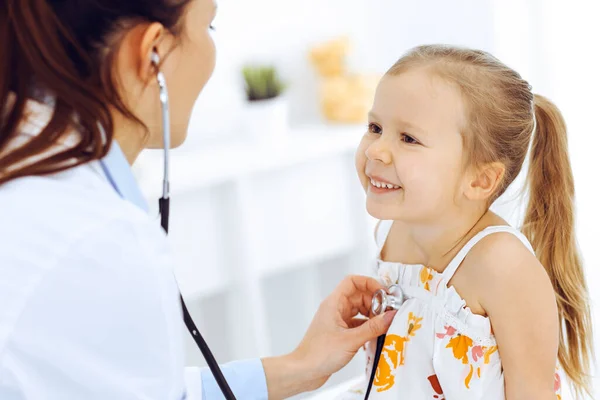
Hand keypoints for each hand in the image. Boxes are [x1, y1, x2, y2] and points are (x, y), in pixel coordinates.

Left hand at [262, 275, 395, 398]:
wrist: (304, 371)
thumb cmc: (319, 354)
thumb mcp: (351, 340)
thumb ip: (373, 328)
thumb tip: (390, 316)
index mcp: (334, 303)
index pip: (353, 282)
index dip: (370, 283)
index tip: (384, 293)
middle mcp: (335, 308)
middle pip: (359, 295)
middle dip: (375, 302)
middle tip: (387, 313)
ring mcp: (337, 320)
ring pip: (359, 310)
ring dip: (372, 315)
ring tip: (382, 325)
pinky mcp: (340, 332)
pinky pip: (357, 323)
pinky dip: (367, 326)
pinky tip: (374, 335)